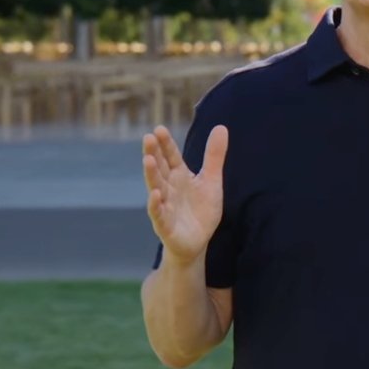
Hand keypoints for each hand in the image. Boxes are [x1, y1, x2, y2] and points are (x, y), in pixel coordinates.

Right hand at [142, 125, 227, 265]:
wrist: (197, 241)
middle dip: (153, 154)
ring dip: (151, 175)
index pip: (171, 157)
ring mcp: (165, 206)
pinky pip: (159, 214)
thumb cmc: (201, 210)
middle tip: (147, 138)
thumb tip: (221, 127)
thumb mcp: (211, 181)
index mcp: (179, 176)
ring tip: (147, 160)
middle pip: (160, 169)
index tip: (159, 129)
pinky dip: (156, 205)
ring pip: (156, 188)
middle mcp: (169, 188)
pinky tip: (155, 194)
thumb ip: (214, 156)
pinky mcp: (166, 225)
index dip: (166, 144)